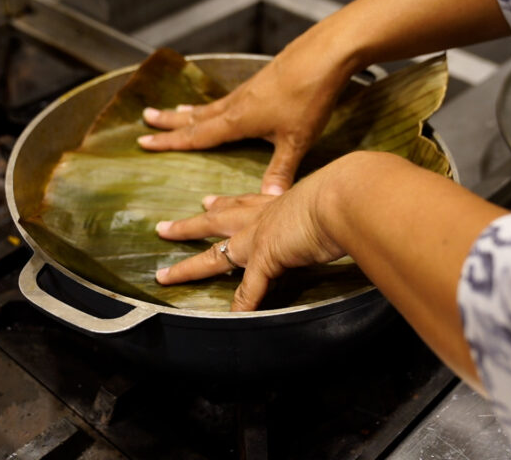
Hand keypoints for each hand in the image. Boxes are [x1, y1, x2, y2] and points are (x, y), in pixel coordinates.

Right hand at [137, 28, 357, 195]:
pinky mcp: (262, 80)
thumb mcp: (296, 140)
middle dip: (170, 121)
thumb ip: (280, 171)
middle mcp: (236, 104)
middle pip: (195, 115)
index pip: (195, 135)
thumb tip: (268, 200)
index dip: (169, 141)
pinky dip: (214, 103)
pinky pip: (228, 97)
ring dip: (190, 110)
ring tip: (174, 110)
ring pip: (211, 104)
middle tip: (145, 118)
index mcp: (237, 120)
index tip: (143, 142)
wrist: (325, 54)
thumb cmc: (309, 97)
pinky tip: (222, 104)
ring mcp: (248, 90)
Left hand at [154, 169, 345, 310]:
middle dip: (188, 226)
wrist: (345, 195)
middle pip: (215, 222)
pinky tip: (231, 319)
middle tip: (163, 228)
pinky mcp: (266, 259)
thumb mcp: (332, 198)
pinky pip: (248, 289)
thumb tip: (345, 215)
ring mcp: (259, 239)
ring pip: (215, 255)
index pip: (244, 201)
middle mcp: (262, 216)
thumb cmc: (347, 192)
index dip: (225, 202)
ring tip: (164, 277)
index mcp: (278, 201)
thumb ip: (329, 211)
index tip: (207, 200)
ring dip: (188, 268)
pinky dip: (240, 305)